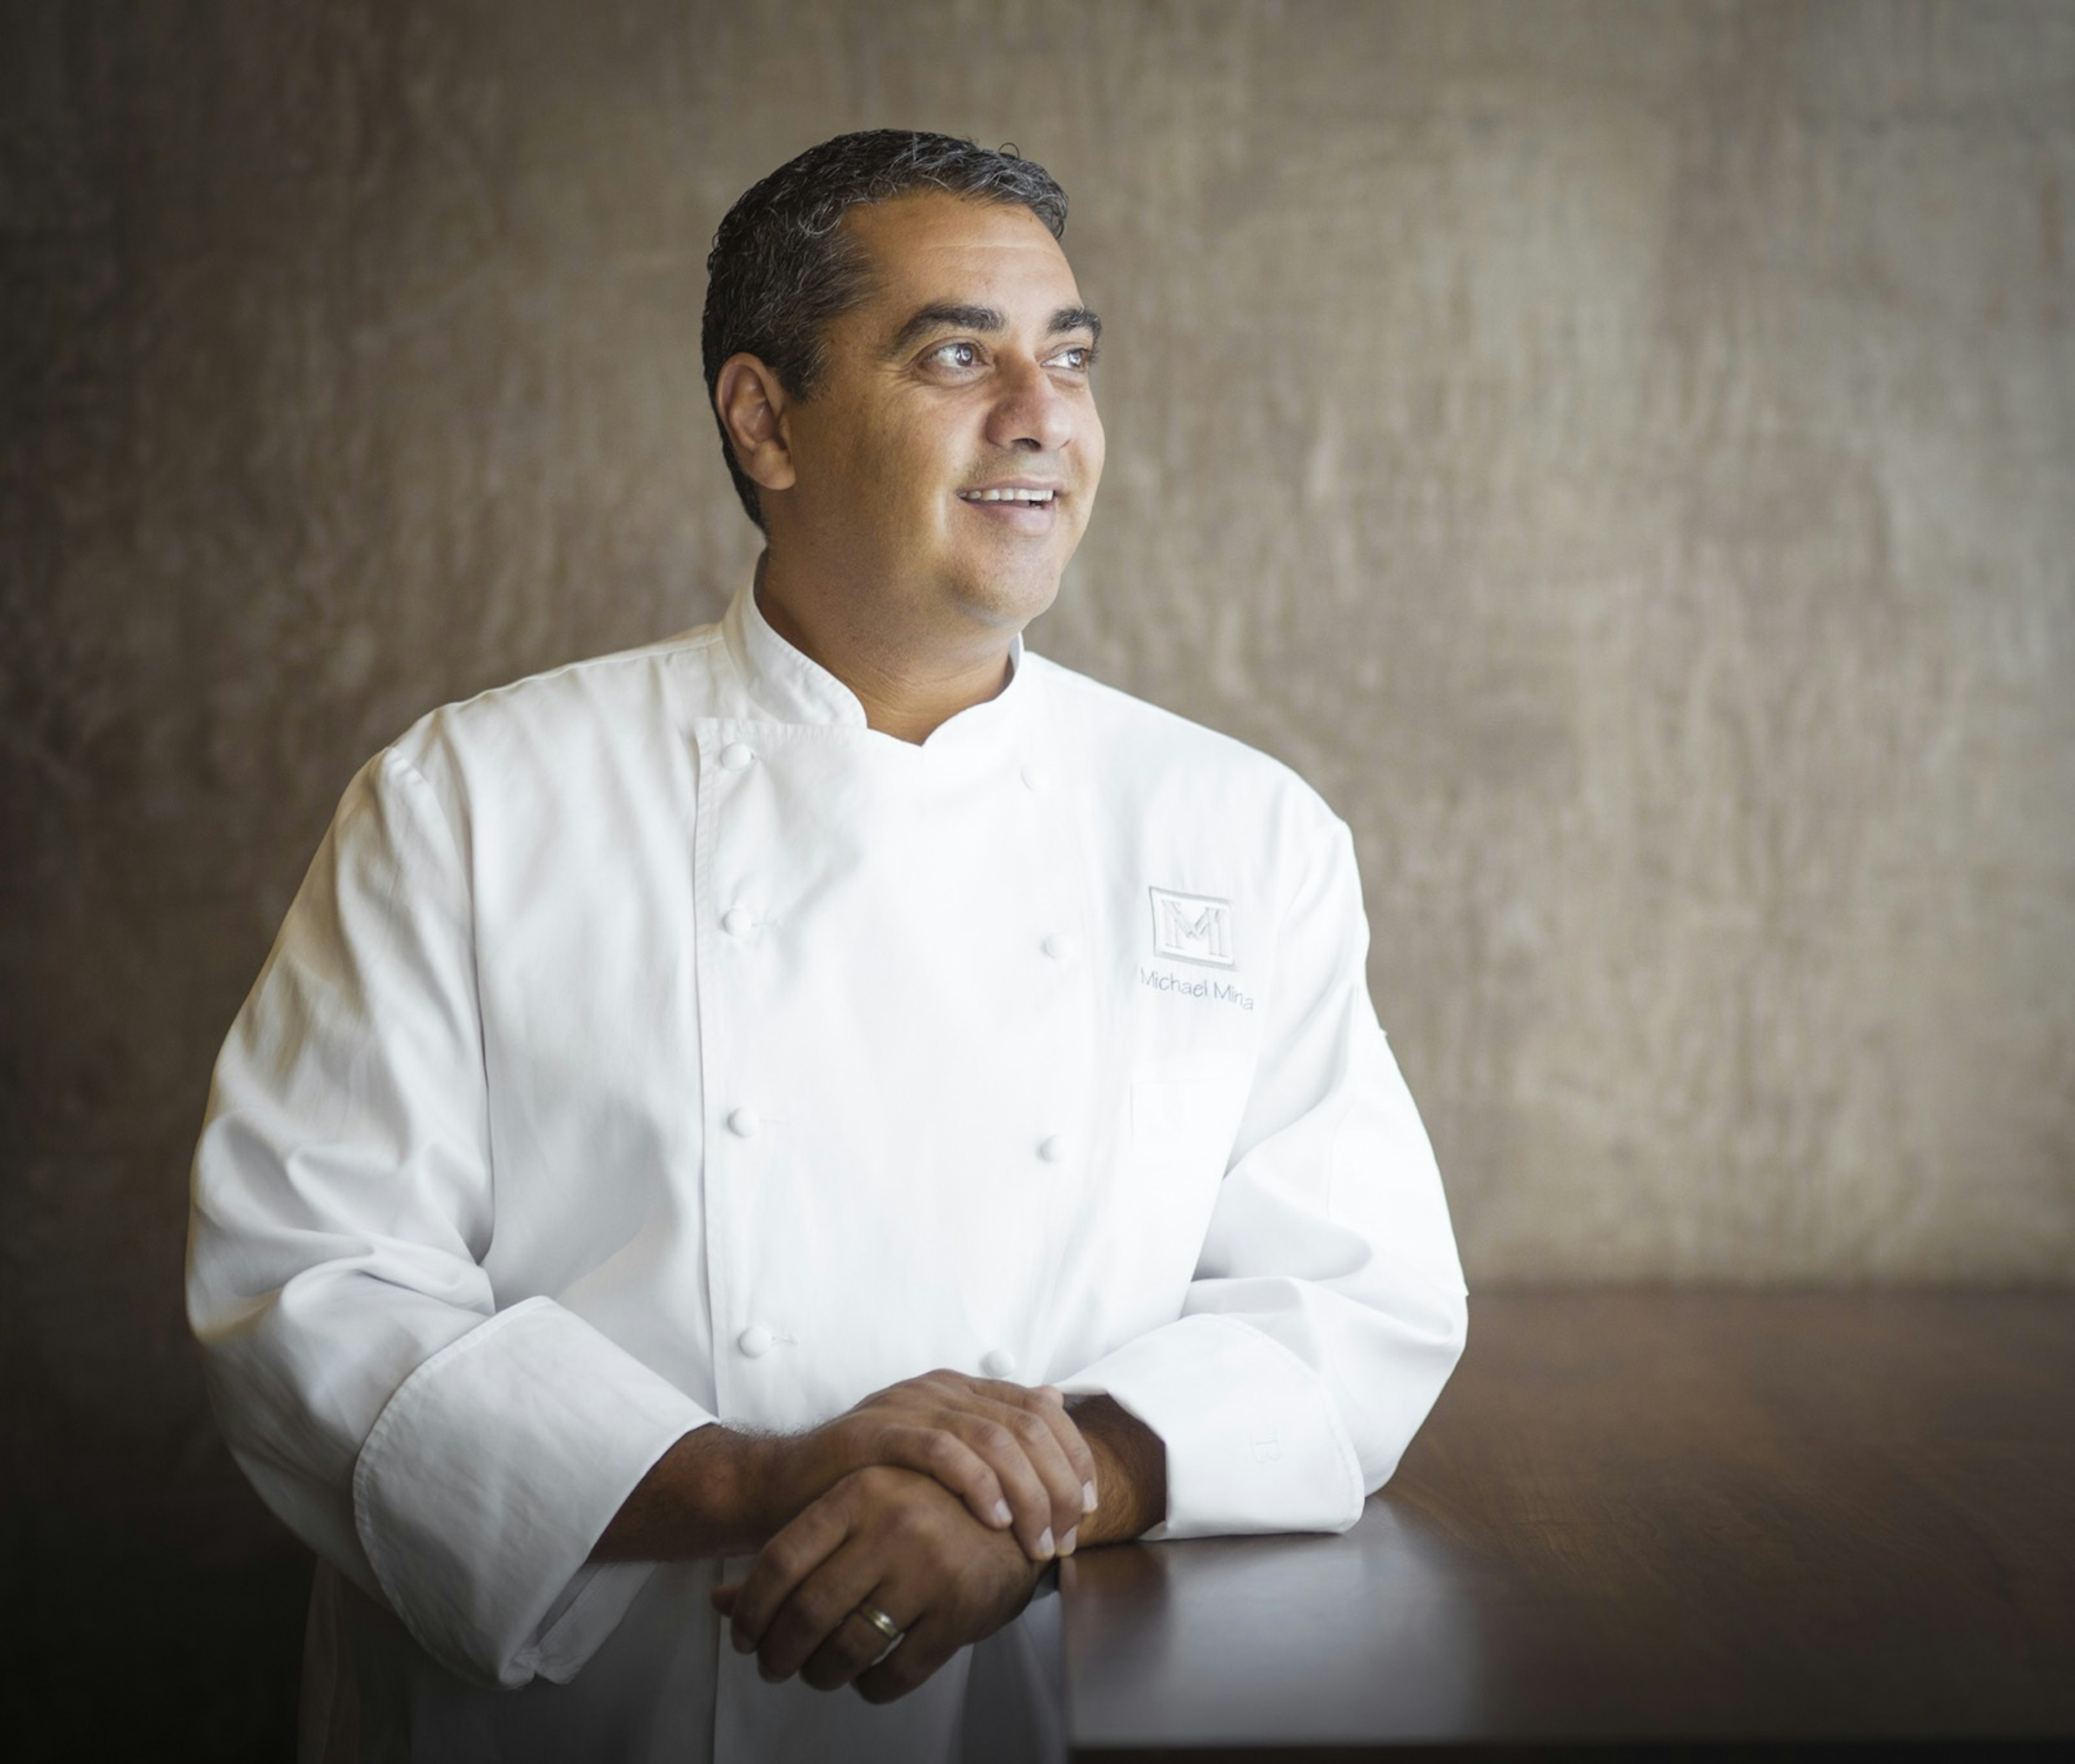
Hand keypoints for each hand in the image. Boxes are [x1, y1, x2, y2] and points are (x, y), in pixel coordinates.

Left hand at [712, 1466, 1042, 1701]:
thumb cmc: (924, 1506)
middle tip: (773, 1665)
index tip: (743, 1635)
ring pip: (847, 1649)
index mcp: (860, 1492)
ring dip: (819, 1673)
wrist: (1018, 1507)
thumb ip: (790, 1551)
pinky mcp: (961, 1613)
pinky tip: (865, 1678)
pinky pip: (897, 1673)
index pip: (779, 1562)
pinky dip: (870, 1687)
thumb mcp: (857, 1508)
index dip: (750, 1611)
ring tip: (816, 1672)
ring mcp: (930, 1571)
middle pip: (806, 1613)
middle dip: (778, 1653)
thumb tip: (718, 1602)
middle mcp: (892, 1527)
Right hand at [775, 1370, 1097, 1562]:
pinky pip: (940, 1449)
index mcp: (960, 1390)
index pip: (1040, 1408)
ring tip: (1037, 1541)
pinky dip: (977, 1483)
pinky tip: (995, 1520)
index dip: (1073, 1456)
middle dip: (1058, 1484)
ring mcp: (907, 1406)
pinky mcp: (875, 1432)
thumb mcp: (942, 1462)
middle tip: (1066, 1536)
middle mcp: (940, 1388)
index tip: (1088, 1507)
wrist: (785, 1491)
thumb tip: (1057, 1399)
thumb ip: (996, 1435)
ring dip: (1027, 1493)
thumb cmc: (870, 1487)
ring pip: (993, 1437)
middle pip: (1026, 1424)